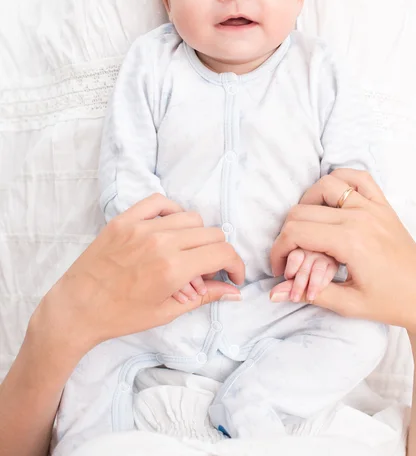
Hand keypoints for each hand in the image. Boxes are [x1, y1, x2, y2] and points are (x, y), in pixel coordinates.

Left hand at [33, 193, 244, 357]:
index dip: (235, 265)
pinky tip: (169, 229)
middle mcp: (161, 242)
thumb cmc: (121, 316)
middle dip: (217, 253)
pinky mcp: (124, 220)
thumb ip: (205, 297)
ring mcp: (141, 227)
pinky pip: (159, 202)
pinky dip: (172, 212)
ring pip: (190, 217)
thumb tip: (234, 292)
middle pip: (211, 233)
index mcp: (173, 269)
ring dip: (196, 235)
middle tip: (207, 270)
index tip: (232, 276)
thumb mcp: (167, 311)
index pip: (222, 252)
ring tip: (185, 253)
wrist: (76, 309)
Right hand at [269, 169, 415, 339]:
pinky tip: (332, 198)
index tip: (279, 268)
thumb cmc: (389, 304)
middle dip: (287, 233)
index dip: (278, 250)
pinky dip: (340, 180)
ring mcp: (374, 207)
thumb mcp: (347, 304)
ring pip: (326, 185)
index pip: (296, 232)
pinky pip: (359, 178)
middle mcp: (360, 218)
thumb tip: (273, 294)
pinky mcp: (384, 206)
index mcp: (350, 242)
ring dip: (308, 202)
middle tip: (290, 255)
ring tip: (307, 226)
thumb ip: (307, 294)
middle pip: (303, 210)